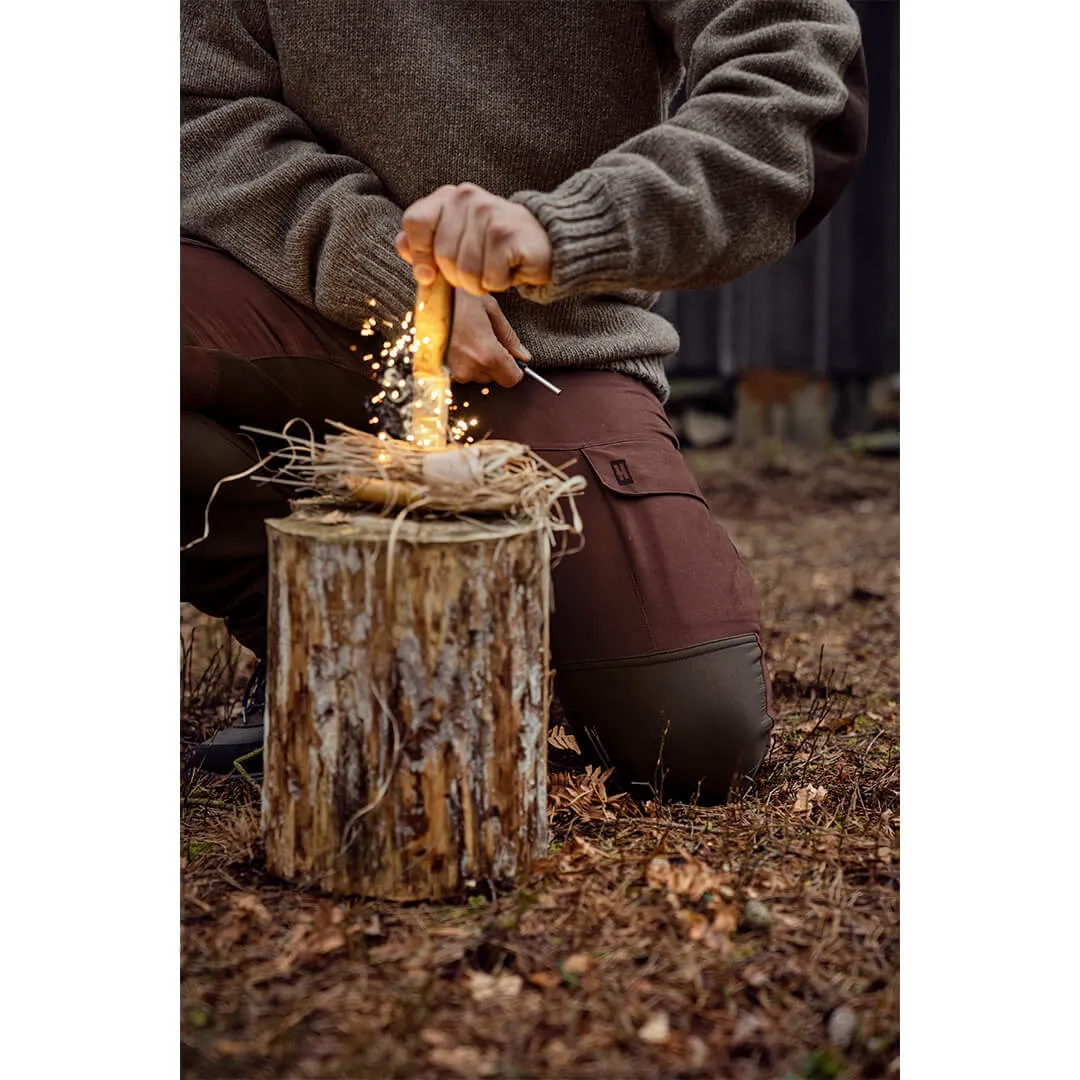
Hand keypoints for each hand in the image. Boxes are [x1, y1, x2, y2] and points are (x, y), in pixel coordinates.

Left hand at [396, 183, 551, 295]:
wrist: (548, 242)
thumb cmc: (496, 246)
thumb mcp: (457, 240)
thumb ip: (425, 242)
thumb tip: (401, 245)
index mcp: (449, 197)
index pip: (415, 222)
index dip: (419, 254)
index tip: (428, 274)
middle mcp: (466, 198)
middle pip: (441, 256)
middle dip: (457, 277)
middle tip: (478, 270)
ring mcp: (488, 214)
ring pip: (464, 272)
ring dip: (479, 284)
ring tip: (494, 269)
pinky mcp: (506, 235)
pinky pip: (487, 279)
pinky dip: (498, 285)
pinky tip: (510, 269)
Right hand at [447, 289, 526, 387]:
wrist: (422, 296)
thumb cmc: (455, 296)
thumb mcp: (490, 309)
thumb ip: (509, 336)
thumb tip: (523, 356)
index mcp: (487, 353)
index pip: (512, 379)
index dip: (515, 368)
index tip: (511, 357)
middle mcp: (469, 368)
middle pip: (493, 377)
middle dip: (493, 361)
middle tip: (482, 336)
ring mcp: (452, 371)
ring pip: (475, 375)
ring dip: (475, 361)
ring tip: (465, 336)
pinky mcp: (438, 371)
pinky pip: (458, 372)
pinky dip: (460, 361)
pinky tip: (455, 342)